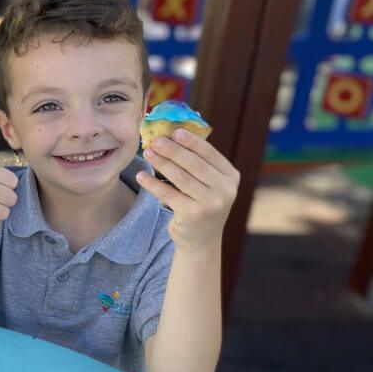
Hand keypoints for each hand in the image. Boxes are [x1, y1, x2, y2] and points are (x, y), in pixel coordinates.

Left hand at [137, 129, 239, 251]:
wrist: (201, 240)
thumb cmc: (201, 204)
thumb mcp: (208, 184)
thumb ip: (198, 164)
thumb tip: (173, 135)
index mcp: (231, 177)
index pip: (210, 154)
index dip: (192, 142)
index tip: (175, 131)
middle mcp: (225, 190)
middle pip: (194, 165)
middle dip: (173, 150)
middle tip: (156, 140)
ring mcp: (210, 204)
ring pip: (181, 178)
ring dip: (161, 163)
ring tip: (147, 153)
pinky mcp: (192, 214)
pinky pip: (168, 194)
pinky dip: (153, 184)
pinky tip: (141, 176)